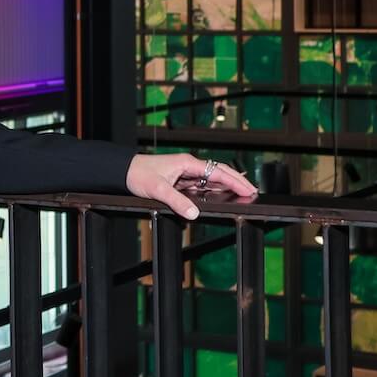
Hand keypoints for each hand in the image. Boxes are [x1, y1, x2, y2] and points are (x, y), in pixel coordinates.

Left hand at [126, 153, 257, 219]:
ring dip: (226, 186)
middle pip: (219, 173)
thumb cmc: (138, 174)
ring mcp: (185, 173)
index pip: (218, 171)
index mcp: (187, 163)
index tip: (249, 189)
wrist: (123, 171)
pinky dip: (213, 190)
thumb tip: (194, 213)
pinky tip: (219, 196)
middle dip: (236, 181)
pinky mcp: (180, 180)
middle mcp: (189, 166)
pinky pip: (201, 185)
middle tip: (252, 192)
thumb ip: (177, 202)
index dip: (235, 181)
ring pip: (211, 179)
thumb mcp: (158, 190)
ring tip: (242, 194)